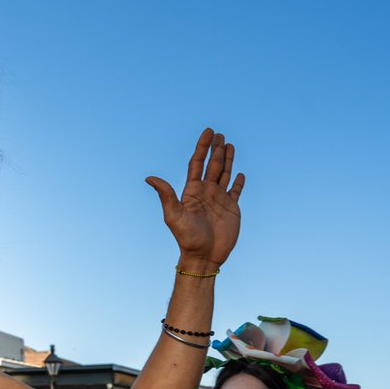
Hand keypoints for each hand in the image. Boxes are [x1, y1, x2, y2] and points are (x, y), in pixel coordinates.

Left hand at [146, 128, 244, 269]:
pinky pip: (236, 191)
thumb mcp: (173, 215)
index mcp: (191, 191)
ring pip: (224, 174)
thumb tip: (149, 177)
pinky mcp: (232, 208)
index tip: (208, 132)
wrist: (203, 256)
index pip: (197, 163)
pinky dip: (238, 182)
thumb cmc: (186, 238)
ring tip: (230, 144)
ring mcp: (219, 199)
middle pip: (212, 165)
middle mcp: (205, 192)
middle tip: (220, 133)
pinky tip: (239, 173)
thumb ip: (165, 195)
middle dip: (216, 149)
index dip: (202, 147)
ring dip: (227, 160)